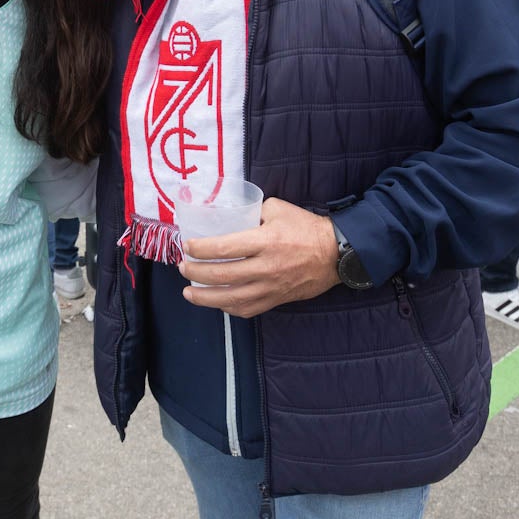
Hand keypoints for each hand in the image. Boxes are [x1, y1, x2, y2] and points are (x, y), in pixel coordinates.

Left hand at [179, 197, 339, 317]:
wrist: (336, 254)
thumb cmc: (306, 228)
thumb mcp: (277, 209)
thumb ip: (253, 212)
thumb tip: (230, 216)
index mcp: (266, 241)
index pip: (225, 248)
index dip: (201, 249)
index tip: (187, 246)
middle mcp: (266, 267)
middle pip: (223, 275)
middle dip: (197, 273)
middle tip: (183, 268)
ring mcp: (271, 287)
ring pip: (232, 298)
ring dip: (205, 297)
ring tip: (189, 293)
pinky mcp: (276, 300)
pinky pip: (247, 309)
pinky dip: (228, 308)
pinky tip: (217, 302)